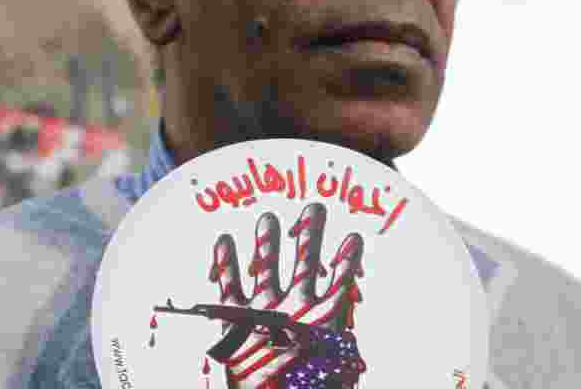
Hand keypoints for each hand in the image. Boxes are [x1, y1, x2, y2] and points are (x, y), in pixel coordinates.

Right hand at [208, 203, 365, 388]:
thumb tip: (349, 335)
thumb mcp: (331, 363)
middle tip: (313, 208)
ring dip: (267, 242)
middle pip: (304, 261)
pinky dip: (226, 264)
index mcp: (323, 316)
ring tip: (269, 218)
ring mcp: (265, 310)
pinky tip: (226, 241)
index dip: (347, 259)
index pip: (339, 280)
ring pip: (267, 267)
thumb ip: (337, 342)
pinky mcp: (236, 321)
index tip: (354, 237)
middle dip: (309, 234)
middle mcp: (295, 307)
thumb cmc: (305, 385)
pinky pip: (230, 287)